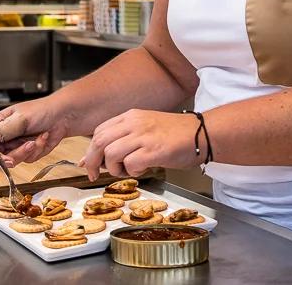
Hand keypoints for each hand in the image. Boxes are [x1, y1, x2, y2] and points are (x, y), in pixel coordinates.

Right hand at [0, 98, 71, 166]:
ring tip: (35, 141)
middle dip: (5, 158)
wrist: (64, 116)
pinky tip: (43, 138)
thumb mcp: (21, 118)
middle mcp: (5, 136)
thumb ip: (3, 130)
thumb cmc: (42, 110)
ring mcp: (16, 145)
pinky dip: (37, 150)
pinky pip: (27, 159)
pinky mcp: (28, 152)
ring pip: (11, 160)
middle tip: (11, 159)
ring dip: (24, 152)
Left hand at [81, 110, 200, 179]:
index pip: (99, 131)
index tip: (88, 163)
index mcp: (131, 116)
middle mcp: (134, 123)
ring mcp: (144, 136)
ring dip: (114, 168)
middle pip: (99, 141)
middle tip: (95, 174)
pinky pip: (130, 164)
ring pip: (111, 153)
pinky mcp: (154, 150)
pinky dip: (132, 172)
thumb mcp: (146, 129)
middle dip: (92, 161)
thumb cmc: (176, 135)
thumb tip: (101, 158)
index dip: (90, 150)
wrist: (202, 133)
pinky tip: (143, 169)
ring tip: (127, 170)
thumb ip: (125, 139)